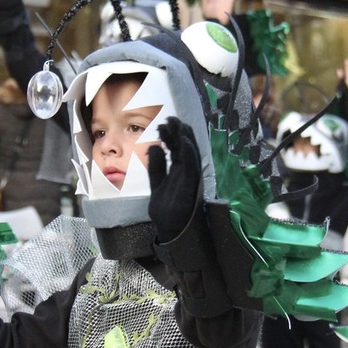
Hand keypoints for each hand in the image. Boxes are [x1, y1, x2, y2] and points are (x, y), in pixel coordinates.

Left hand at [147, 118, 200, 242]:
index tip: (161, 124)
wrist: (170, 230)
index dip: (170, 135)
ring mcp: (191, 177)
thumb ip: (156, 167)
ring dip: (185, 137)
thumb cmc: (166, 210)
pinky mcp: (192, 185)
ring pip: (191, 152)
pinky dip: (190, 152)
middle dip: (178, 131)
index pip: (176, 148)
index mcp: (179, 171)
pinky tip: (184, 141)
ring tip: (178, 123)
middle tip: (169, 117)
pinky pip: (192, 166)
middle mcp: (186, 172)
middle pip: (184, 146)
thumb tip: (155, 146)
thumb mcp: (156, 184)